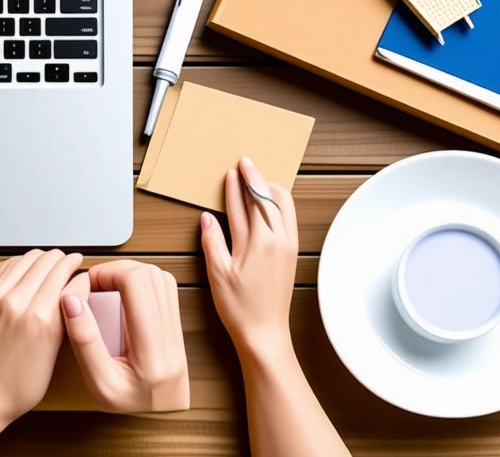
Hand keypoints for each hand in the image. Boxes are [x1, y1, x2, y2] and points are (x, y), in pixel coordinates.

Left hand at [0, 249, 82, 444]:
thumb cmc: (12, 390)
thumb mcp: (52, 358)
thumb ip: (64, 322)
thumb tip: (74, 297)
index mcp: (42, 319)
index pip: (67, 275)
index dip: (80, 271)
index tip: (83, 271)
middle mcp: (18, 301)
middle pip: (49, 261)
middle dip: (64, 260)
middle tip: (70, 264)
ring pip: (28, 258)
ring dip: (44, 258)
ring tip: (51, 265)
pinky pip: (7, 266)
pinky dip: (22, 263)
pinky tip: (28, 270)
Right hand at [60, 261, 189, 411]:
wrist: (160, 417)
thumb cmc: (129, 403)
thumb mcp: (97, 383)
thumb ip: (84, 341)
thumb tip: (71, 301)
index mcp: (153, 352)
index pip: (138, 284)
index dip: (109, 273)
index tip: (89, 284)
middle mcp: (171, 337)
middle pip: (150, 274)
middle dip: (118, 270)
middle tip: (97, 284)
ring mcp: (178, 329)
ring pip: (161, 277)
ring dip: (131, 274)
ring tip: (109, 288)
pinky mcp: (177, 325)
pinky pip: (165, 289)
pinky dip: (142, 283)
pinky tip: (125, 296)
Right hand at [200, 156, 299, 361]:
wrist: (265, 333)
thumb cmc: (239, 307)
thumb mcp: (217, 273)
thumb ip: (213, 240)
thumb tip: (207, 217)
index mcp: (259, 242)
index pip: (249, 202)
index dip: (240, 183)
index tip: (235, 169)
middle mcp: (278, 240)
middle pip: (270, 198)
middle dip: (257, 179)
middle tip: (246, 166)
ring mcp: (288, 246)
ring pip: (284, 206)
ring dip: (270, 190)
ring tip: (257, 181)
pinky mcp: (292, 254)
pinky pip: (288, 218)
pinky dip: (278, 205)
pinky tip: (268, 205)